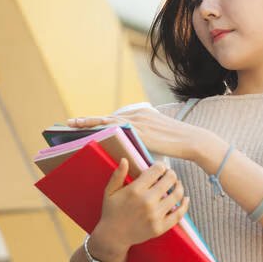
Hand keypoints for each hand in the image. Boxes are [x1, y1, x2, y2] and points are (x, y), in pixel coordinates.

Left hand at [65, 107, 202, 160]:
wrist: (192, 140)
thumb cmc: (179, 143)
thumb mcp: (160, 136)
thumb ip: (146, 137)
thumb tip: (137, 147)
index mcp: (143, 115)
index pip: (116, 117)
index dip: (100, 120)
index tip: (86, 123)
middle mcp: (138, 115)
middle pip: (107, 116)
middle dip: (88, 120)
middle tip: (70, 122)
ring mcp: (137, 122)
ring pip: (107, 120)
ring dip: (88, 122)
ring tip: (72, 125)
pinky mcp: (139, 130)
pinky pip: (114, 128)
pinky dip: (99, 128)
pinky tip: (88, 132)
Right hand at [97, 159, 189, 249]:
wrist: (113, 236)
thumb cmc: (111, 211)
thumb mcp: (110, 191)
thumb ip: (118, 175)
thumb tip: (125, 159)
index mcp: (135, 190)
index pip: (156, 171)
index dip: (160, 166)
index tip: (160, 167)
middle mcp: (147, 202)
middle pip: (169, 180)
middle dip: (171, 174)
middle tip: (170, 174)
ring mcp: (155, 215)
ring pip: (177, 195)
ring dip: (179, 186)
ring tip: (177, 184)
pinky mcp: (161, 227)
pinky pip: (179, 214)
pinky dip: (184, 204)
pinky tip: (185, 198)